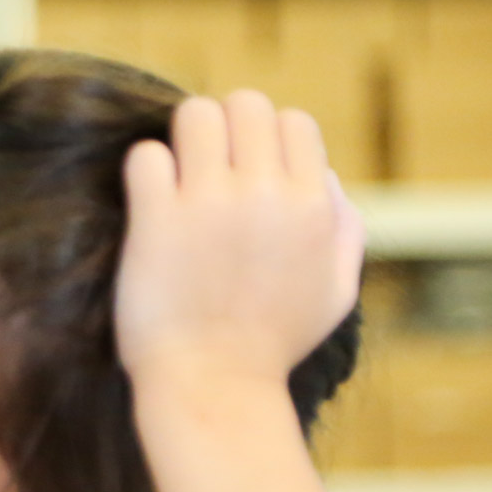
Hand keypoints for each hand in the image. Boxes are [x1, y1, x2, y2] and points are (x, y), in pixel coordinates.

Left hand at [114, 90, 364, 390]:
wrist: (212, 387)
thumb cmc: (272, 346)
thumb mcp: (336, 292)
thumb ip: (345, 229)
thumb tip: (326, 180)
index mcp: (313, 206)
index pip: (294, 121)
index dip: (267, 138)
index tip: (248, 170)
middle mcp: (265, 194)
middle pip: (245, 104)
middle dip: (225, 128)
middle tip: (207, 166)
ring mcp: (208, 203)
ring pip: (195, 114)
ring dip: (183, 139)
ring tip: (177, 177)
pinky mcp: (157, 220)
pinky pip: (146, 155)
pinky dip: (146, 169)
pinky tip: (150, 200)